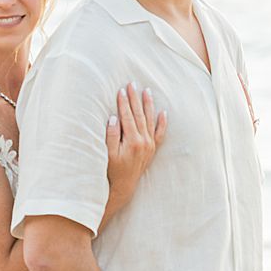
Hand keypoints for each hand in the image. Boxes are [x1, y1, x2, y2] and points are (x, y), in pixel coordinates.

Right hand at [104, 85, 166, 209]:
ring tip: (146, 91)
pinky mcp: (152, 149)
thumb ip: (111, 135)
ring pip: (150, 120)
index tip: (121, 90)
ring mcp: (149, 145)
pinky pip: (160, 134)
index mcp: (132, 141)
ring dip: (148, 105)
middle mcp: (144, 142)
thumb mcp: (108, 153)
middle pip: (139, 115)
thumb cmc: (112, 170)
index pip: (128, 117)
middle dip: (135, 99)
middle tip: (132, 84)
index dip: (124, 103)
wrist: (123, 186)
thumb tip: (114, 118)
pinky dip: (162, 123)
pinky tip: (163, 112)